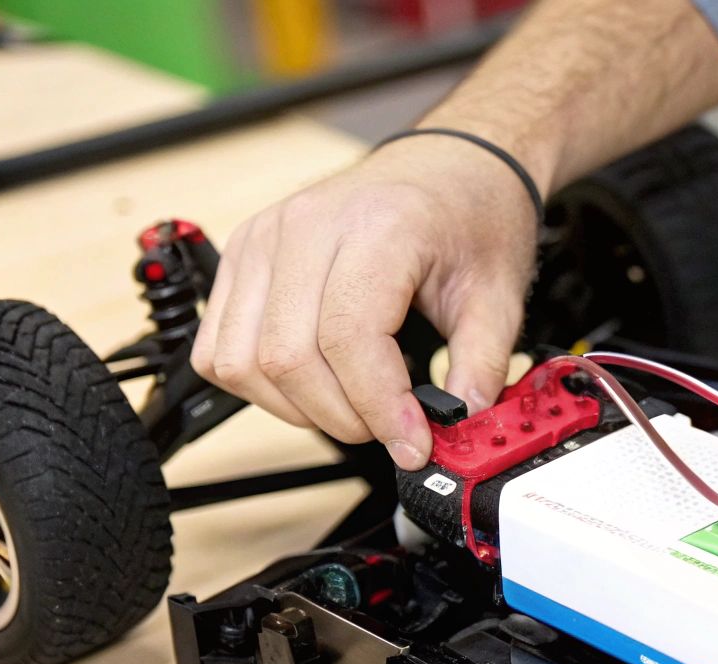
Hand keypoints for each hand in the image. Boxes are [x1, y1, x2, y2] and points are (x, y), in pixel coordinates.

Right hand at [192, 134, 540, 468]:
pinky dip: (258, 384)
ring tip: (354, 406)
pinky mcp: (242, 255)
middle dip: (343, 417)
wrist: (449, 166)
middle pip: (287, 357)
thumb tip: (459, 426)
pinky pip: (218, 346)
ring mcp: (263, 239)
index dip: (378, 406)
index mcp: (376, 228)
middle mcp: (306, 227)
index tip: (412, 442)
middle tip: (390, 428)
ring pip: (242, 360)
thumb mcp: (499, 295)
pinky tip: (312, 382)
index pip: (347, 337)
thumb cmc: (469, 216)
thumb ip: (482, 366)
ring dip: (297, 407)